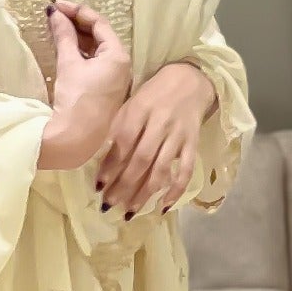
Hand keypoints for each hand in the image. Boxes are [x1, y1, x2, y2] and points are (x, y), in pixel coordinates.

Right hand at [37, 0, 131, 169]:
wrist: (76, 139)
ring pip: (98, 50)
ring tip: (58, 27)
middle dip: (78, 23)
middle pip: (101, 36)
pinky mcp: (107, 90)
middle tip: (55, 14)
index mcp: (119, 56)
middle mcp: (123, 66)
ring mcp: (116, 79)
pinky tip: (66, 47)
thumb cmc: (76, 99)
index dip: (77, 11)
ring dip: (78, 38)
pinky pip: (96, 63)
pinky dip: (81, 53)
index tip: (57, 5)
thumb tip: (55, 14)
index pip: (100, 24)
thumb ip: (63, 35)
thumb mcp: (68, 63)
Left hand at [93, 59, 217, 216]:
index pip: (123, 142)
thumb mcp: (132, 101)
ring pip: (161, 169)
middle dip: (123, 185)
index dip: (110, 165)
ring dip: (144, 193)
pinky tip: (164, 206)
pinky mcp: (193, 144)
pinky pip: (186, 170)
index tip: (98, 185)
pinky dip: (176, 190)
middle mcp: (160, 124)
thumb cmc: (153, 92)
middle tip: (108, 204)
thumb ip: (118, 125)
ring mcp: (178, 136)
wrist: (190, 79)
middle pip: (141, 160)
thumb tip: (101, 155)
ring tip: (129, 211)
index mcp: (140, 109)